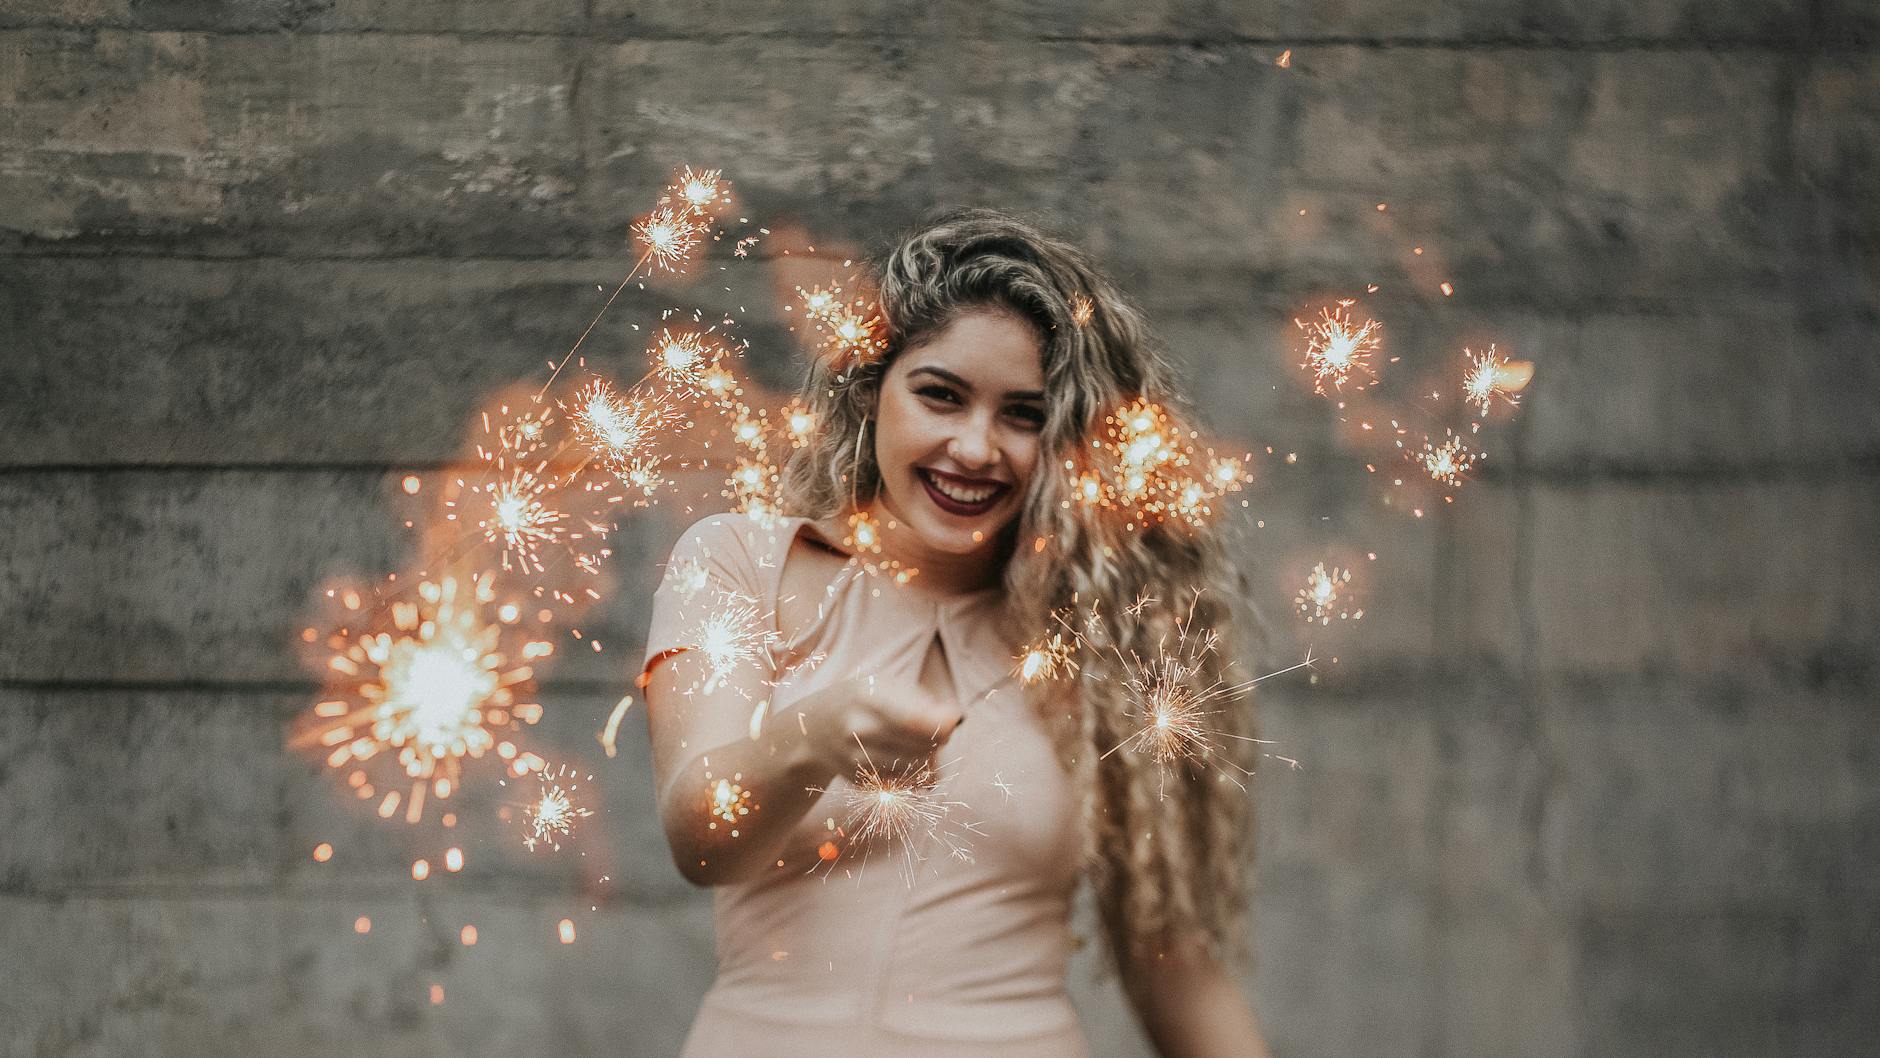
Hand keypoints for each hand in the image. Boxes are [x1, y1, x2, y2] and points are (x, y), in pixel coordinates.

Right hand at [796, 650, 961, 779]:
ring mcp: (857, 760)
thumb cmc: (859, 700)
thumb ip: (920, 700)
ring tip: (926, 744)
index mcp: (866, 698)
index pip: (912, 720)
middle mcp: (858, 730)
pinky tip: (912, 759)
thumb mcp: (883, 685)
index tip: (953, 719)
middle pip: (921, 746)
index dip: (941, 724)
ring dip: (932, 759)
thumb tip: (954, 718)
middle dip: (940, 739)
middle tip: (940, 730)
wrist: (813, 729)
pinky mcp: (861, 781)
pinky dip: (917, 774)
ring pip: (917, 769)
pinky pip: (905, 784)